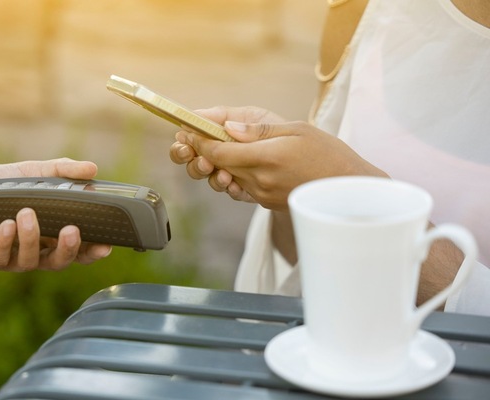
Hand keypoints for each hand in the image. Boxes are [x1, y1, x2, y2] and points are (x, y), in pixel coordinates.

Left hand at [0, 144, 112, 271]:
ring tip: (27, 213)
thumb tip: (93, 168)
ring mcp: (9, 257)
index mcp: (47, 234)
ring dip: (32, 239)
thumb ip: (60, 171)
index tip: (106, 246)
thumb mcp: (29, 173)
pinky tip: (6, 224)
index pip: (75, 250)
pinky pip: (0, 258)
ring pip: (29, 262)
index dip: (91, 252)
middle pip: (58, 263)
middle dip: (68, 251)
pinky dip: (6, 242)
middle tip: (72, 231)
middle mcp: (31, 250)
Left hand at [174, 106, 387, 209]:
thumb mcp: (297, 131)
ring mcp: (262, 194)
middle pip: (218, 165)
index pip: (218, 151)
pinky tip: (238, 162)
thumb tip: (227, 128)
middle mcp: (259, 180)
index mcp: (266, 158)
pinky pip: (242, 186)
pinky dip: (235, 173)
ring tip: (214, 147)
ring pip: (227, 176)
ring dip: (217, 163)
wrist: (351, 191)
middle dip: (203, 150)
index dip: (199, 140)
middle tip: (192, 136)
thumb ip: (259, 130)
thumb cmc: (329, 154)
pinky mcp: (266, 202)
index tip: (189, 129)